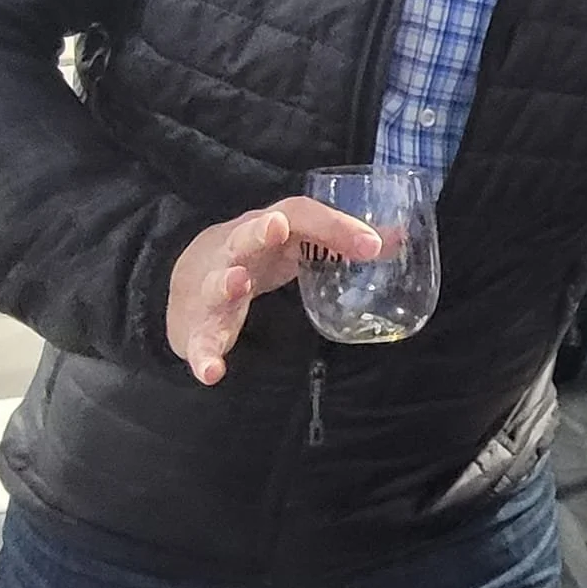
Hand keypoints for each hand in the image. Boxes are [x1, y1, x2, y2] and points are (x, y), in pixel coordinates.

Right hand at [167, 199, 382, 383]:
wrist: (188, 285)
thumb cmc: (256, 257)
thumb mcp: (295, 244)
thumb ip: (339, 243)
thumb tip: (397, 239)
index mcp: (267, 229)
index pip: (300, 215)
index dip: (335, 225)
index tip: (372, 245)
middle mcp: (235, 251)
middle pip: (245, 235)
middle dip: (260, 231)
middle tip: (276, 228)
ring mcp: (211, 289)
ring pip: (215, 283)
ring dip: (226, 283)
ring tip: (237, 284)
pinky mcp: (198, 328)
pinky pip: (199, 342)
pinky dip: (204, 356)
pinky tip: (213, 372)